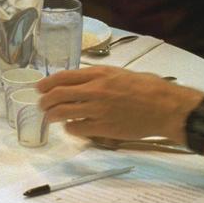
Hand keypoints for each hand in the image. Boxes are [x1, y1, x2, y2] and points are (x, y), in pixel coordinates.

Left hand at [37, 65, 201, 141]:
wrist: (165, 107)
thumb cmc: (147, 87)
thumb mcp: (120, 73)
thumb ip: (99, 77)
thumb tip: (81, 81)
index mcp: (99, 74)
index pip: (63, 77)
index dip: (46, 83)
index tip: (39, 88)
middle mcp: (95, 90)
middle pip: (57, 95)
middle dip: (44, 101)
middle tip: (41, 105)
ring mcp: (97, 110)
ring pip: (62, 113)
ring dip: (52, 116)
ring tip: (50, 118)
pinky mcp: (103, 128)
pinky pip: (77, 129)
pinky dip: (70, 128)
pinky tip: (71, 127)